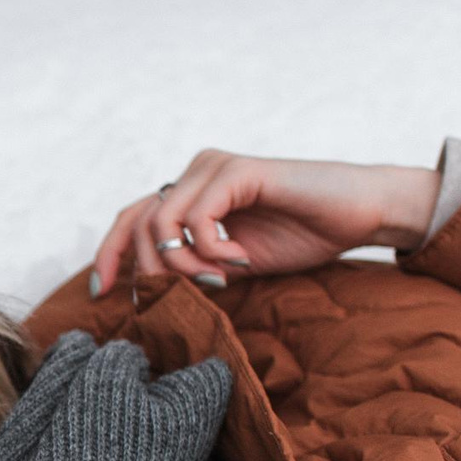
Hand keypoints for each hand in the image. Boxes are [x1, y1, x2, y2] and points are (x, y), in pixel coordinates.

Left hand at [90, 152, 440, 295]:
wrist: (361, 214)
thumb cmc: (304, 235)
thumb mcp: (233, 261)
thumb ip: (194, 266)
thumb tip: (149, 291)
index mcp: (191, 191)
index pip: (130, 220)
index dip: (110, 255)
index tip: (100, 294)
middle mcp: (196, 172)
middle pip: (137, 223)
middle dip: (150, 269)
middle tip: (188, 293)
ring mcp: (214, 166)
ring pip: (161, 223)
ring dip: (186, 264)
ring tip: (222, 278)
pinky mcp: (237, 170)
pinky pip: (196, 218)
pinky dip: (211, 250)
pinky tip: (241, 262)